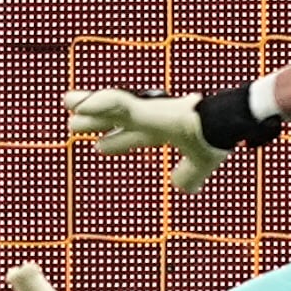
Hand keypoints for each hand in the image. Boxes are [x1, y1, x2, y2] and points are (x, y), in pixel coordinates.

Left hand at [64, 88, 230, 191]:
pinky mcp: (144, 108)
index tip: (96, 147)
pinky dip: (95, 104)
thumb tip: (184, 187)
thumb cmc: (216, 139)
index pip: (134, 136)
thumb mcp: (200, 163)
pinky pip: (113, 102)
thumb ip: (190, 175)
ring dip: (87, 108)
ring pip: (109, 107)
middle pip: (116, 119)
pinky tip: (78, 105)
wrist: (223, 124)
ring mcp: (147, 111)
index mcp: (165, 130)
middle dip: (95, 122)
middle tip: (73, 123)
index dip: (115, 142)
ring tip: (66, 103)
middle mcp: (152, 118)